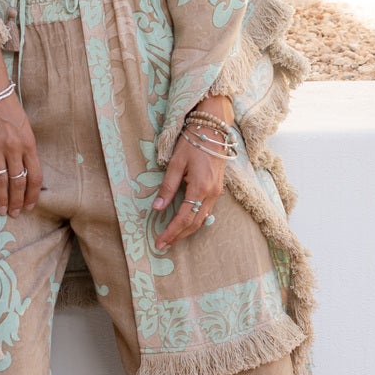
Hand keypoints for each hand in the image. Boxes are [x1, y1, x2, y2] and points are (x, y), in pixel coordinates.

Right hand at [0, 93, 42, 217]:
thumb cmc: (7, 105)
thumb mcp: (25, 125)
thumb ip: (25, 147)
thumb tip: (24, 168)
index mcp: (28, 143)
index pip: (35, 176)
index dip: (32, 194)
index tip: (30, 206)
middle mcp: (13, 147)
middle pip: (18, 182)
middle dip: (17, 201)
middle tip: (14, 214)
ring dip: (0, 198)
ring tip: (0, 210)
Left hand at [153, 127, 224, 247]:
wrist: (214, 129)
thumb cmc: (193, 142)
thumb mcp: (176, 164)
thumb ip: (167, 187)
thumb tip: (157, 209)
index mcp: (200, 188)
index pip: (184, 218)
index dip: (171, 232)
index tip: (160, 242)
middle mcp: (211, 194)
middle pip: (194, 223)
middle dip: (178, 236)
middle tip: (163, 246)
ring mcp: (217, 192)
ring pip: (202, 219)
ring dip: (186, 231)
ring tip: (172, 238)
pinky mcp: (217, 189)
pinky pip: (207, 211)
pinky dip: (194, 220)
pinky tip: (185, 223)